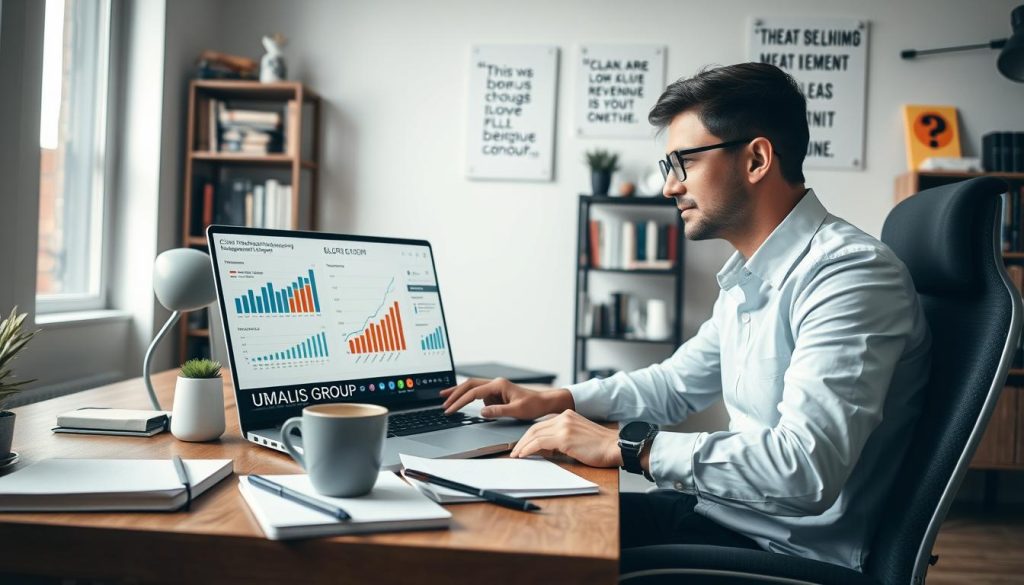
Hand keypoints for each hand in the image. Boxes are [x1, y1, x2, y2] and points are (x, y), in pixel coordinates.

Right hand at [440, 377, 572, 419]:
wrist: (544, 402)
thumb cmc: (533, 405)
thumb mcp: (516, 411)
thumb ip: (498, 411)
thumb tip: (481, 412)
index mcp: (498, 385)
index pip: (473, 393)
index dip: (460, 401)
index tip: (450, 409)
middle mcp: (495, 384)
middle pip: (469, 385)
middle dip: (455, 392)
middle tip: (442, 400)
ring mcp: (496, 388)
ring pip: (473, 388)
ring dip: (461, 395)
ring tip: (448, 401)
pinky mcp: (497, 393)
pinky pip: (480, 395)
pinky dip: (471, 399)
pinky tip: (465, 404)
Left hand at [510, 410, 621, 468]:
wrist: (616, 447)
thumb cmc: (601, 446)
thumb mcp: (578, 437)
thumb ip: (561, 439)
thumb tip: (544, 449)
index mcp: (568, 415)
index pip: (541, 425)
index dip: (529, 436)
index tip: (522, 445)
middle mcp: (564, 417)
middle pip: (534, 428)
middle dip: (522, 441)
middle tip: (514, 451)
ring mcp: (564, 426)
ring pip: (534, 434)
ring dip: (522, 446)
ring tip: (516, 455)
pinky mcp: (564, 437)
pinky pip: (539, 442)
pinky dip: (528, 449)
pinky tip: (524, 455)